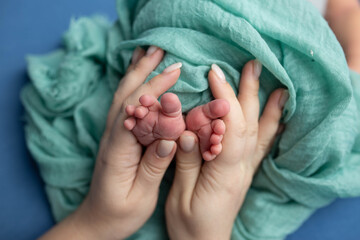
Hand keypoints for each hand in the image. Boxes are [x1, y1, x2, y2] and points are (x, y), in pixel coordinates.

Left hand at [40, 46, 181, 239]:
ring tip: (148, 53)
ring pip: (122, 96)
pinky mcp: (117, 136)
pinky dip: (132, 86)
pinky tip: (139, 77)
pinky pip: (124, 105)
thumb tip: (170, 139)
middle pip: (125, 95)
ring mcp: (112, 135)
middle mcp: (111, 137)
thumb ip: (153, 167)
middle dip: (143, 71)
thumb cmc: (119, 212)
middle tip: (161, 49)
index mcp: (117, 150)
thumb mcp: (139, 196)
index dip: (155, 89)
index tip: (175, 71)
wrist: (96, 219)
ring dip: (135, 73)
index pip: (136, 110)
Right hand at [165, 60, 287, 239]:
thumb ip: (186, 162)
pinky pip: (261, 145)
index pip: (231, 129)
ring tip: (273, 82)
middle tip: (252, 64)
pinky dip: (271, 125)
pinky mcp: (243, 171)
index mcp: (224, 175)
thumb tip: (187, 131)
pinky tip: (276, 111)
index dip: (224, 99)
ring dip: (265, 105)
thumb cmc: (189, 225)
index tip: (214, 74)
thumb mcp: (180, 196)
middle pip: (250, 125)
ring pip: (260, 133)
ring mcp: (245, 170)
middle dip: (249, 92)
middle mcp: (240, 169)